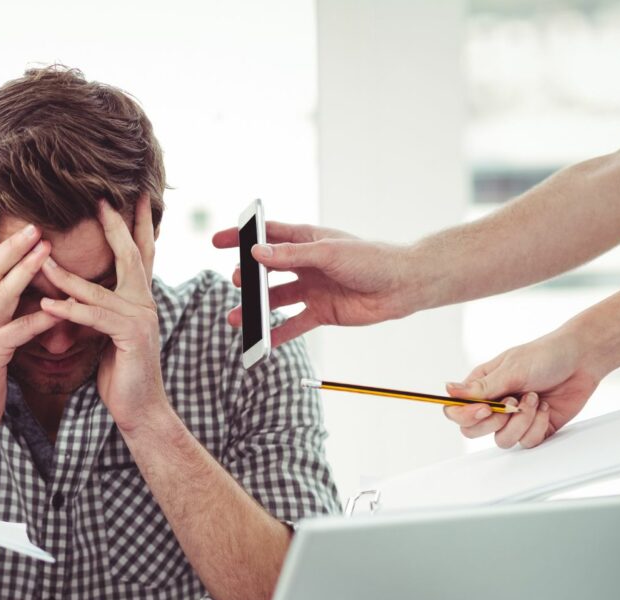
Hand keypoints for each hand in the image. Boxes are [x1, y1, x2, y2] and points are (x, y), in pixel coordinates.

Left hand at [40, 196, 165, 432]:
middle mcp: (145, 303)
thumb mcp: (108, 333)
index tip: (130, 196)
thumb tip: (77, 290)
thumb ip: (99, 308)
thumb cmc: (120, 372)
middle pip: (131, 255)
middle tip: (100, 199)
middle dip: (115, 226)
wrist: (139, 409)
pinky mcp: (130, 337)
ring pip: (99, 288)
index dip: (134, 224)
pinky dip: (69, 310)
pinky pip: (94, 317)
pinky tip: (47, 305)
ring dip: (66, 274)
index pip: (138, 253)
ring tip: (41, 258)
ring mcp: (141, 318)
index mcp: (139, 299)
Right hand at [210, 221, 422, 346]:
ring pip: (275, 300)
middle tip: (236, 282)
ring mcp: (312, 289)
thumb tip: (256, 254)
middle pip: (267, 271)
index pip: (267, 236)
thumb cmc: (371, 259)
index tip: (217, 241)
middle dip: (247, 278)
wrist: (402, 286)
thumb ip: (291, 255)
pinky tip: (261, 342)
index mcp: (307, 241)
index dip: (242, 238)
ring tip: (236, 319)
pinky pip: (293, 325)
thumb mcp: (328, 253)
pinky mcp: (321, 312)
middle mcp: (306, 264)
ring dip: (256, 309)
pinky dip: (277, 334)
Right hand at [443, 329, 600, 448]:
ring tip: (534, 399)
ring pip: (502, 440)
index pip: (456, 411)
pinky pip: (526, 442)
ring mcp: (513, 419)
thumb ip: (481, 387)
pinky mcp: (534, 428)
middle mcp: (494, 405)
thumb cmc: (546, 356)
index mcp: (481, 387)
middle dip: (496, 421)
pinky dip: (538, 426)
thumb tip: (448, 391)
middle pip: (473, 431)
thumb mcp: (511, 369)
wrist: (582, 360)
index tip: (486, 409)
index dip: (466, 415)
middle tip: (512, 404)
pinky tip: (544, 407)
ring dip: (521, 421)